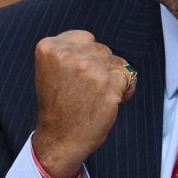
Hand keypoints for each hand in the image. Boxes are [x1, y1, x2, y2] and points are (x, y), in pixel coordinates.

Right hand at [32, 30, 136, 177]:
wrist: (59, 139)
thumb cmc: (59, 107)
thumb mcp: (51, 70)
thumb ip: (69, 52)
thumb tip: (99, 46)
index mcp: (49, 47)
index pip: (86, 38)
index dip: (88, 57)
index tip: (79, 76)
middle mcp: (67, 54)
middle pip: (102, 49)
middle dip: (101, 68)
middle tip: (87, 91)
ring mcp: (88, 67)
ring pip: (116, 61)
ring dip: (113, 79)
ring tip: (97, 97)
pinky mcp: (107, 82)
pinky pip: (128, 76)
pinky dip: (126, 90)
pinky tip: (111, 102)